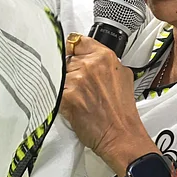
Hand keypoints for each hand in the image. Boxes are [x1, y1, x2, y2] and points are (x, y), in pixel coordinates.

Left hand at [60, 34, 152, 169]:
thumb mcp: (122, 77)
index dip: (72, 50)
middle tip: (79, 87)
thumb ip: (105, 63)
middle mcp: (90, 65)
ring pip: (58, 75)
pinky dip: (58, 98)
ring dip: (63, 86)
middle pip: (65, 59)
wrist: (120, 135)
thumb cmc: (120, 112)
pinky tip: (70, 105)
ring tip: (77, 98)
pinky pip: (54, 90)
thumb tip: (90, 58)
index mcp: (105, 56)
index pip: (77, 41)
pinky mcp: (67, 95)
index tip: (70, 56)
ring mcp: (77, 79)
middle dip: (68, 71)